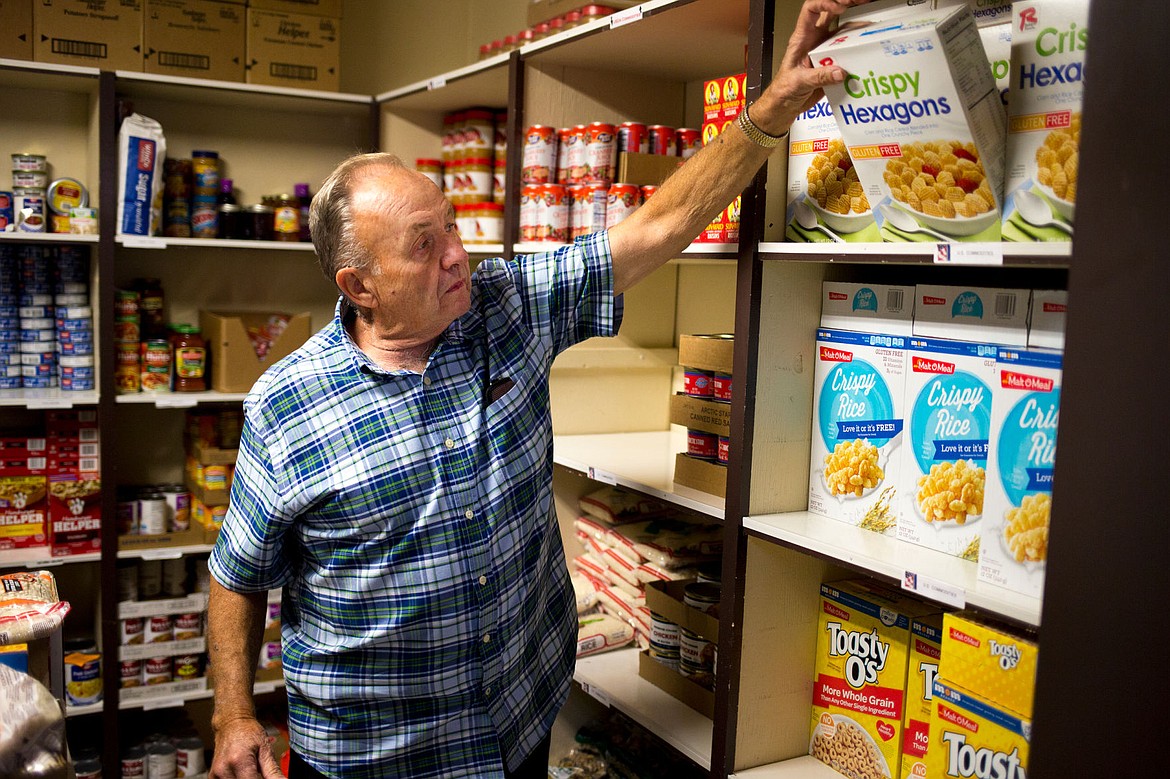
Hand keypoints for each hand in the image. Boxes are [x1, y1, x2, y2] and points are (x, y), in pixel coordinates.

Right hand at [209, 717, 283, 778]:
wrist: (231, 723)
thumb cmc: (248, 732)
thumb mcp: (265, 749)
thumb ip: (272, 770)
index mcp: (238, 761)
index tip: (268, 777)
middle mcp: (224, 769)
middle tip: (261, 772)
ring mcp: (215, 774)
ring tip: (252, 771)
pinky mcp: (212, 776)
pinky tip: (243, 774)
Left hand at [750, 0, 869, 133]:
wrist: (785, 106)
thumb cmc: (784, 90)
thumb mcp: (798, 82)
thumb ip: (819, 77)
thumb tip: (840, 72)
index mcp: (802, 38)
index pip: (810, 10)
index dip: (824, 3)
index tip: (838, 8)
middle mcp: (815, 39)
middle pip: (831, 13)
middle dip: (846, 3)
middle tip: (862, 1)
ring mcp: (824, 49)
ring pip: (842, 30)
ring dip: (856, 25)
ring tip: (870, 24)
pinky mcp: (833, 61)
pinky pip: (848, 50)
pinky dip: (858, 47)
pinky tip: (868, 45)